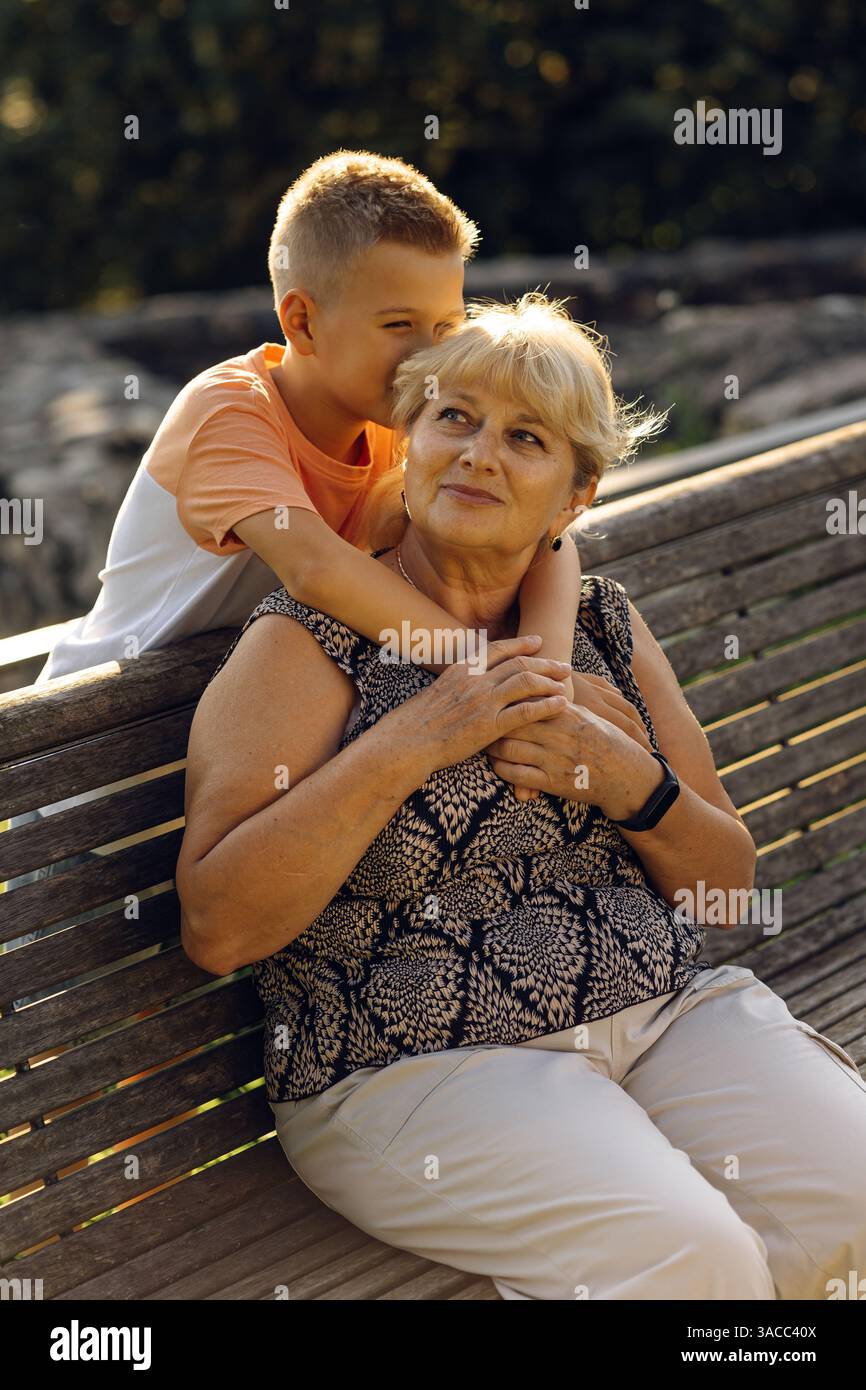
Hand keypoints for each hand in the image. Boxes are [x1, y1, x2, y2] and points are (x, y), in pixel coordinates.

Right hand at [384, 634, 573, 779]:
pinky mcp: (489, 726)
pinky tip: (560, 705)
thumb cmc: (418, 721)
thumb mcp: (437, 690)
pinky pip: (525, 712)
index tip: (538, 642)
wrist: (408, 741)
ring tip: (565, 684)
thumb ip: (457, 681)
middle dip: (545, 663)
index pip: (498, 649)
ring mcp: (483, 702)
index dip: (521, 644)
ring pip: (526, 682)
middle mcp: (475, 680)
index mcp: (462, 669)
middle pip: (518, 663)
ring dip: (549, 681)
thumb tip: (466, 677)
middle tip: (563, 666)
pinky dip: (546, 706)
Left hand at [486, 675, 658, 817]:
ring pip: (510, 749)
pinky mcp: (553, 783)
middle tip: (477, 721)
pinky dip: (502, 769)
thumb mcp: (587, 716)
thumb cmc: (606, 741)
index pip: (526, 699)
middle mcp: (559, 735)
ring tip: (483, 743)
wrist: (626, 776)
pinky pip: (518, 775)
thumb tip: (539, 688)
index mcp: (566, 713)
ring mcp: (555, 759)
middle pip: (512, 722)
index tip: (490, 697)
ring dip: (492, 747)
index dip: (505, 698)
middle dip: (491, 722)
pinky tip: (496, 765)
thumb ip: (561, 704)